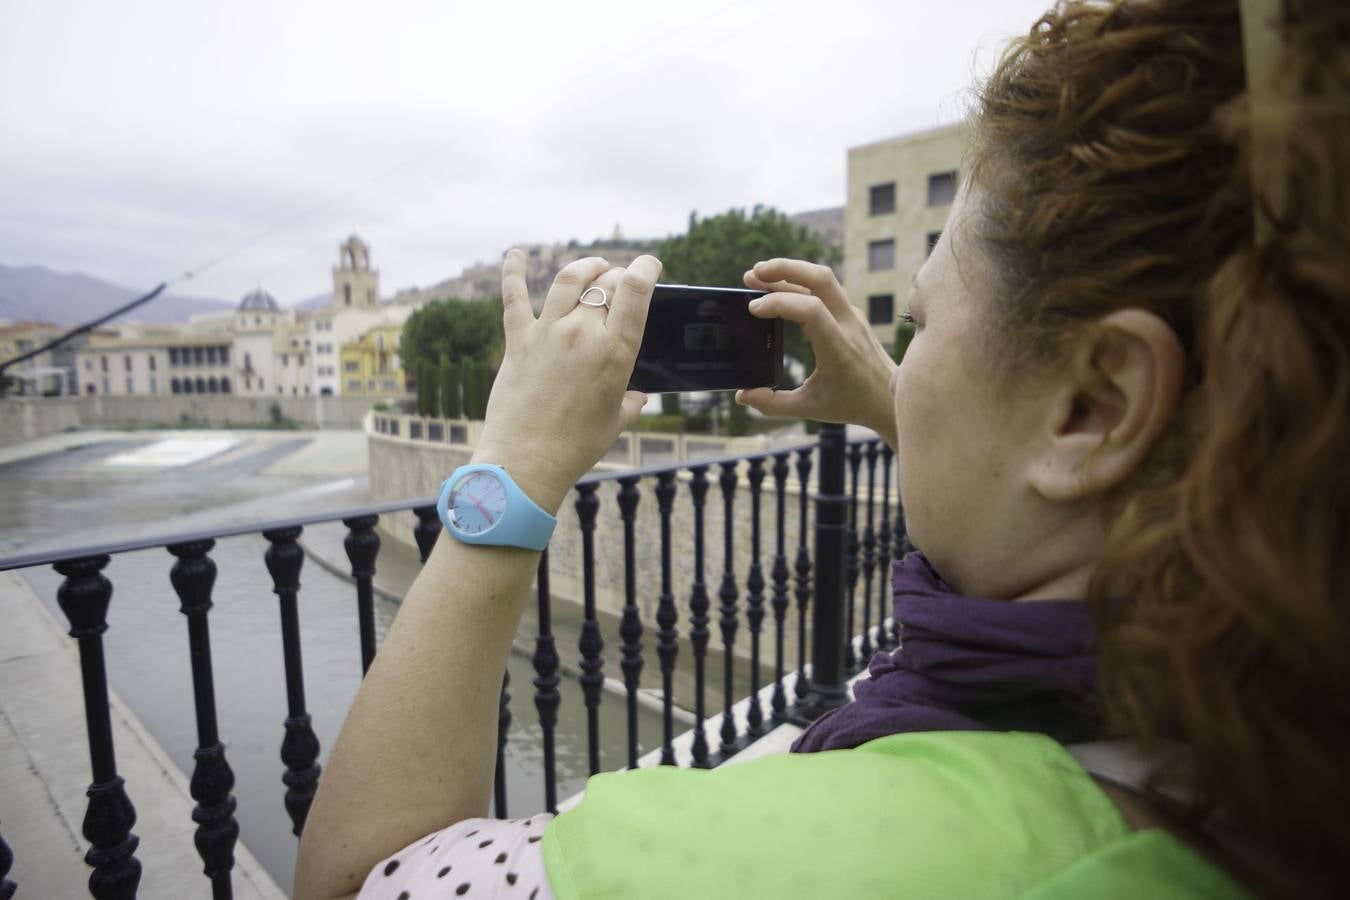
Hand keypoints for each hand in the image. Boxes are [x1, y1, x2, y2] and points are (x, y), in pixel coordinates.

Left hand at [471, 250, 661, 512]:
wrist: (527, 461)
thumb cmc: (576, 446)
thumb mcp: (616, 422)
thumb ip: (630, 403)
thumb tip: (638, 397)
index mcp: (615, 351)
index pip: (636, 290)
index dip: (646, 268)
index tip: (650, 264)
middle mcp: (583, 333)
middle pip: (605, 282)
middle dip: (618, 274)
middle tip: (621, 280)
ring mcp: (548, 333)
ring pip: (568, 279)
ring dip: (584, 267)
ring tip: (592, 266)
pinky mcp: (518, 341)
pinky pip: (514, 297)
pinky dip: (513, 271)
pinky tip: (514, 254)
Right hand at [735, 258, 897, 446]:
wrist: (889, 399)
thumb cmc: (851, 404)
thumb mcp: (810, 409)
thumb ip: (773, 405)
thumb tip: (742, 395)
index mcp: (839, 349)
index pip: (810, 310)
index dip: (779, 302)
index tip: (753, 308)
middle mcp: (848, 325)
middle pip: (820, 279)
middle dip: (785, 269)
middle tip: (752, 274)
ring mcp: (852, 315)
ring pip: (824, 279)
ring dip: (791, 271)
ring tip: (759, 275)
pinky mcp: (851, 314)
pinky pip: (826, 289)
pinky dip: (800, 283)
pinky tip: (779, 288)